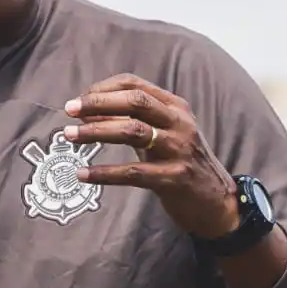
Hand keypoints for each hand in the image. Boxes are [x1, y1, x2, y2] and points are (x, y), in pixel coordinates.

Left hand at [63, 74, 240, 239]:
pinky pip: (133, 173)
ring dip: (96, 131)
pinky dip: (104, 173)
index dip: (103, 89)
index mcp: (175, 107)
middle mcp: (179, 123)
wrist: (217, 202)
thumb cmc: (181, 164)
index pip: (135, 85)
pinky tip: (83, 174)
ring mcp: (179, 149)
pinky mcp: (174, 178)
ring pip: (132, 131)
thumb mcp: (161, 136)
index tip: (79, 101)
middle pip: (134, 101)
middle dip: (98, 103)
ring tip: (70, 136)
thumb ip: (132, 122)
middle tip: (69, 110)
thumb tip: (87, 114)